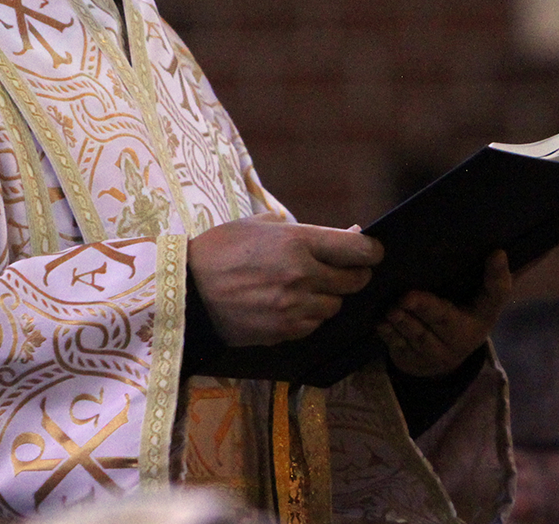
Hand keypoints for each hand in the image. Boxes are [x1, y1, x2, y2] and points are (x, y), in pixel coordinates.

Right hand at [187, 212, 383, 346]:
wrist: (186, 291)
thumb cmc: (221, 249)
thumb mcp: (260, 225)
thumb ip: (306, 231)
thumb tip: (349, 235)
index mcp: (297, 242)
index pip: (358, 250)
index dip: (372, 251)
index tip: (372, 252)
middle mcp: (302, 275)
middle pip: (354, 281)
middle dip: (353, 274)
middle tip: (342, 269)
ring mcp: (294, 307)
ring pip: (335, 306)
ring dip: (329, 297)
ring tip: (307, 288)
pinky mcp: (284, 332)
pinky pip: (314, 325)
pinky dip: (309, 316)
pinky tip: (290, 305)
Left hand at [377, 249, 511, 377]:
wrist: (442, 362)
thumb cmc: (461, 317)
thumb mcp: (479, 301)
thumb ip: (489, 278)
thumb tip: (499, 251)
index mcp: (482, 315)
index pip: (495, 295)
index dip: (497, 276)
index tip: (497, 253)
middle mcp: (462, 337)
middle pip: (445, 319)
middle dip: (426, 307)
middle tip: (408, 296)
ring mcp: (436, 352)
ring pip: (419, 335)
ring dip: (404, 322)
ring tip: (392, 310)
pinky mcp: (412, 360)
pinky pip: (400, 347)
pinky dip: (389, 335)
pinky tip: (381, 323)